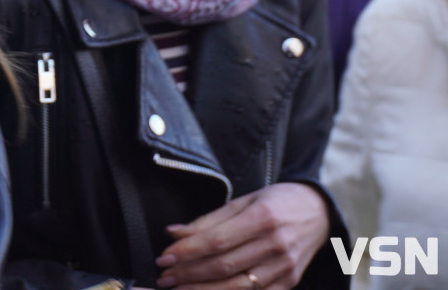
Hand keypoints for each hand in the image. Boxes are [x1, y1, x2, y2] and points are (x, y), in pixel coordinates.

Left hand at [154, 183, 329, 289]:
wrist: (319, 213)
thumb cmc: (275, 202)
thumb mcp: (242, 201)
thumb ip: (208, 220)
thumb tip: (172, 233)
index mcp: (262, 218)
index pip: (217, 240)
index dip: (187, 251)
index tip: (164, 257)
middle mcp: (276, 245)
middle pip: (224, 266)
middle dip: (189, 274)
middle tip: (164, 278)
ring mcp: (285, 267)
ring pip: (237, 286)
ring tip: (178, 289)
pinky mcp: (289, 283)